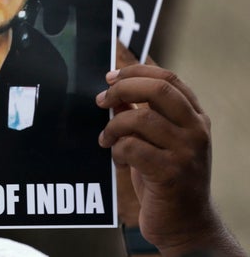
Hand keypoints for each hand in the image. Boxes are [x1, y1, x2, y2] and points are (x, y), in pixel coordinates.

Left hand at [97, 64, 244, 255]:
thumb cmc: (167, 179)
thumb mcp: (159, 142)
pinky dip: (117, 150)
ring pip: (140, 119)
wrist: (186, 224)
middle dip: (122, 89)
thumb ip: (142, 116)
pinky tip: (118, 159)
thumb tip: (115, 93)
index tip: (110, 77)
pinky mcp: (171, 174)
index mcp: (195, 118)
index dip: (136, 72)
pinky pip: (132, 147)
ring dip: (113, 126)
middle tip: (101, 100)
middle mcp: (196, 131)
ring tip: (106, 139)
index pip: (169, 78)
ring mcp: (187, 152)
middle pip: (157, 89)